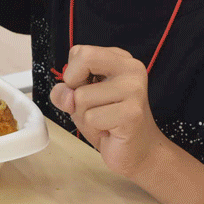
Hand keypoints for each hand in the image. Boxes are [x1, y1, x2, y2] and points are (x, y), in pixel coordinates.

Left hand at [49, 45, 166, 177]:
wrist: (138, 151)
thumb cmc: (108, 122)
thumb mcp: (79, 101)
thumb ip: (65, 91)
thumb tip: (65, 95)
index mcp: (119, 58)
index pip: (79, 52)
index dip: (72, 75)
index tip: (88, 90)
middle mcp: (131, 68)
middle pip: (85, 59)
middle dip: (75, 87)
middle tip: (92, 105)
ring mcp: (134, 89)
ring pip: (81, 96)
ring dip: (85, 116)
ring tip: (105, 120)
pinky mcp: (132, 113)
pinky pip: (92, 117)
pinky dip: (94, 128)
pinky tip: (110, 130)